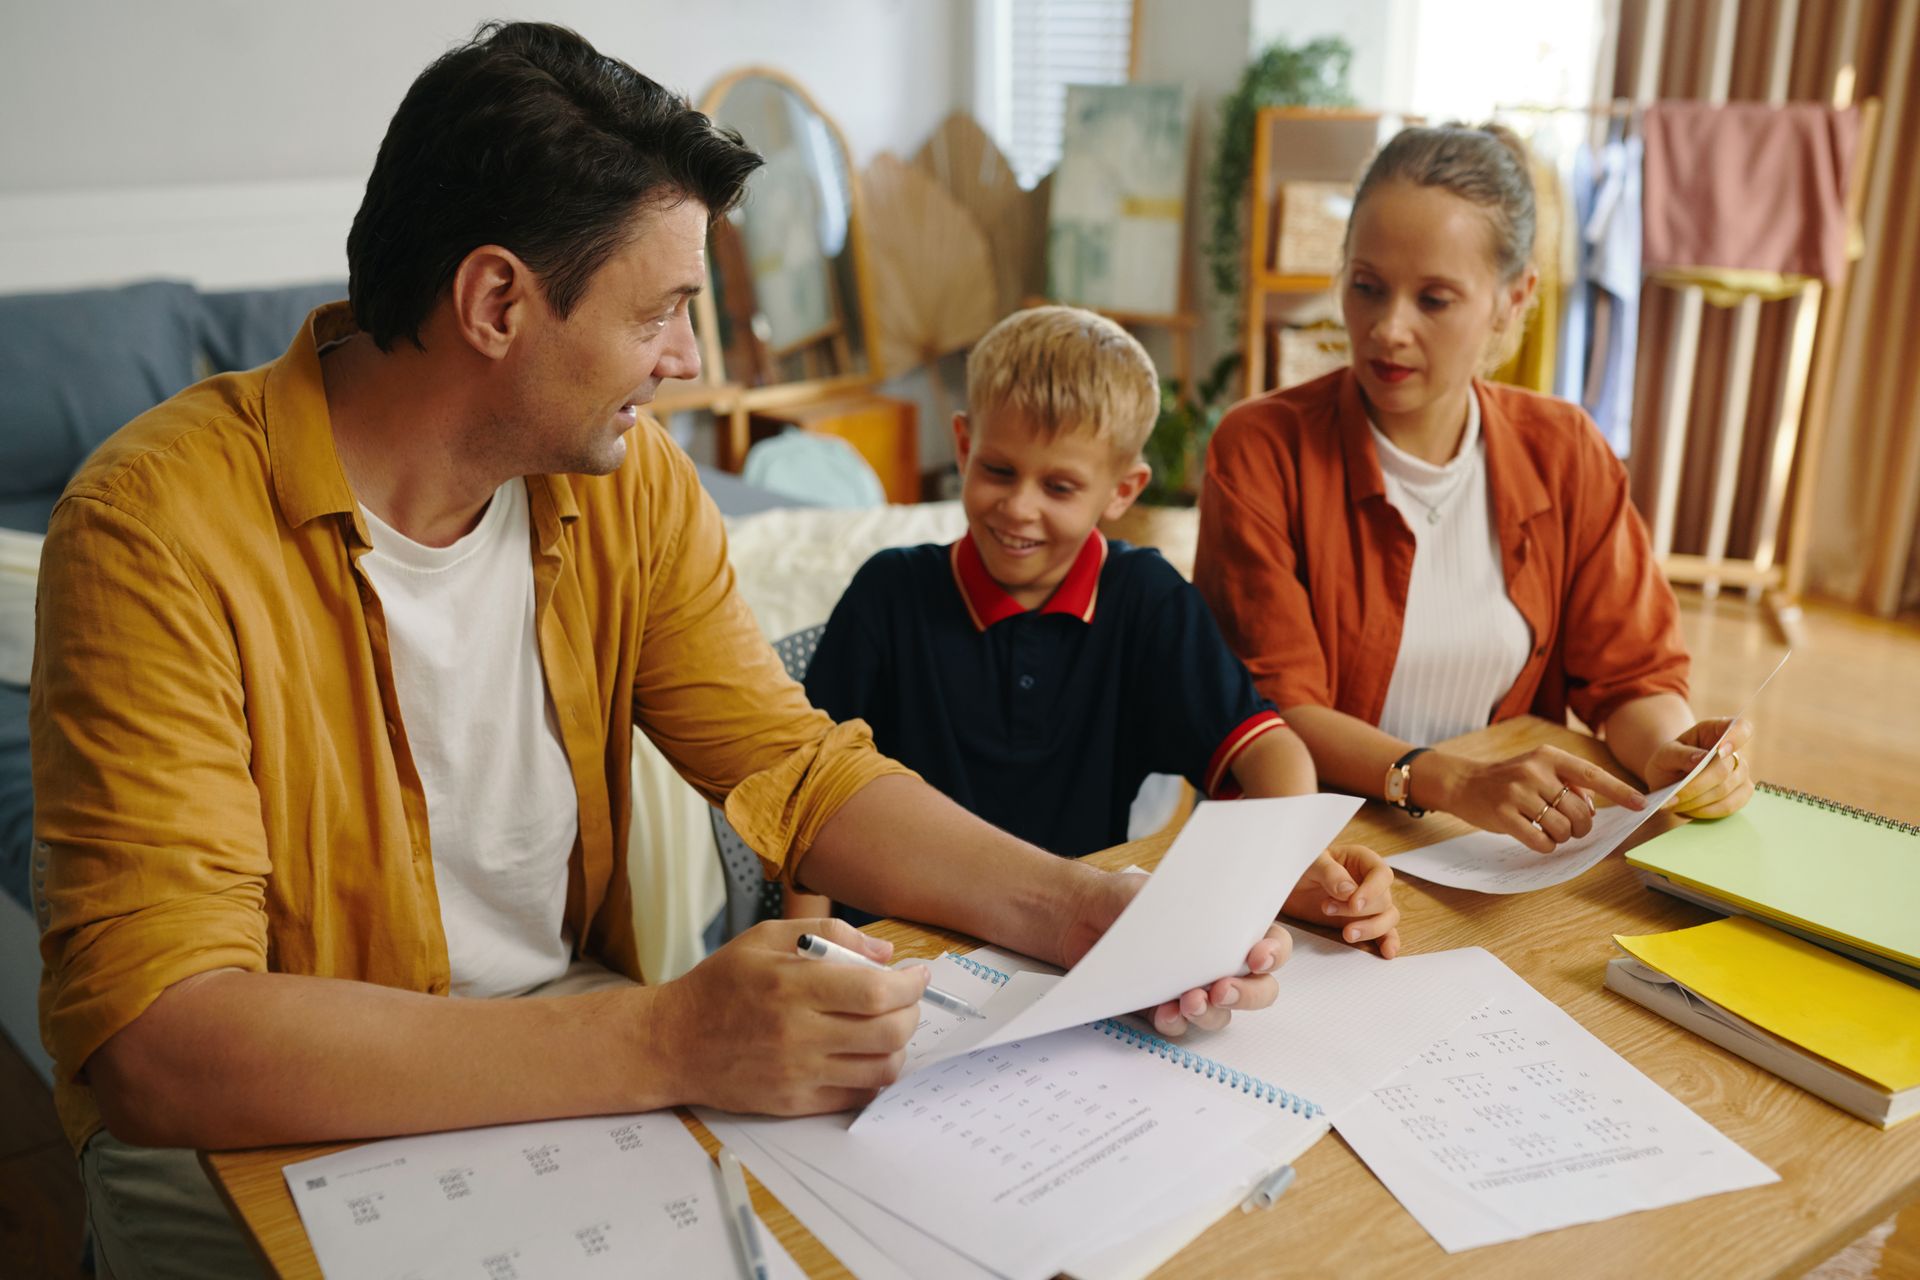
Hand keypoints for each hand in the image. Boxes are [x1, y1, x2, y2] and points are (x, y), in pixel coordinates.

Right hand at [649, 918, 925, 1114]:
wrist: (673, 1043)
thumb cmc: (721, 984)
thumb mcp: (765, 937)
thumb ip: (829, 932)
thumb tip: (883, 953)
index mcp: (792, 986)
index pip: (875, 991)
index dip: (910, 984)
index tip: (917, 975)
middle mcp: (798, 1034)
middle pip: (888, 1033)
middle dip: (912, 1013)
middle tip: (907, 1000)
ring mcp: (797, 1074)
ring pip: (881, 1070)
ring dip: (899, 1046)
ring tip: (890, 1027)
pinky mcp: (794, 1104)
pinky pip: (856, 1097)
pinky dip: (874, 1076)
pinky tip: (866, 1054)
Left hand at [1056, 868, 1290, 1039]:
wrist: (1082, 914)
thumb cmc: (1130, 897)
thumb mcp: (1169, 893)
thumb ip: (1201, 916)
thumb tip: (1219, 938)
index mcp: (1232, 929)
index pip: (1273, 944)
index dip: (1275, 953)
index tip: (1257, 956)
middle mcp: (1220, 962)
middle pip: (1260, 989)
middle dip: (1249, 994)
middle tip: (1223, 989)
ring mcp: (1194, 988)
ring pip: (1222, 1014)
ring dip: (1211, 1012)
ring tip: (1189, 1001)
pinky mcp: (1164, 1008)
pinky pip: (1183, 1026)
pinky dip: (1177, 1023)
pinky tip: (1165, 1013)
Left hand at [1281, 845, 1400, 957]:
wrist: (1287, 888)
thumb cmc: (1301, 868)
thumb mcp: (1312, 863)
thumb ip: (1331, 873)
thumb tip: (1349, 891)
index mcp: (1362, 861)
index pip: (1382, 874)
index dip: (1372, 890)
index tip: (1354, 904)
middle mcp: (1370, 883)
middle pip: (1384, 900)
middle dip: (1360, 911)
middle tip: (1327, 908)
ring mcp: (1369, 904)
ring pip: (1388, 918)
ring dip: (1372, 929)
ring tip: (1347, 934)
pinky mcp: (1363, 922)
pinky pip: (1384, 933)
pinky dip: (1387, 942)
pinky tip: (1386, 952)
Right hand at [1428, 746, 1645, 853]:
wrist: (1464, 783)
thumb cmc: (1509, 780)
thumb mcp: (1539, 769)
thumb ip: (1569, 783)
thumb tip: (1592, 808)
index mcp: (1548, 756)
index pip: (1592, 775)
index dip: (1619, 791)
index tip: (1641, 804)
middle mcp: (1534, 771)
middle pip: (1578, 811)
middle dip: (1582, 827)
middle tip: (1574, 830)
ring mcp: (1516, 793)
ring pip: (1562, 828)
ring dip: (1563, 837)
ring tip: (1552, 832)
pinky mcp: (1502, 814)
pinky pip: (1540, 840)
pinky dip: (1546, 846)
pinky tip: (1539, 840)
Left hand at [1645, 717, 1753, 818]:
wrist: (1668, 783)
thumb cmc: (1668, 763)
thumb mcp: (1664, 755)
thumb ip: (1680, 754)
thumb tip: (1701, 758)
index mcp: (1716, 731)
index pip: (1740, 727)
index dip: (1736, 737)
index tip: (1720, 750)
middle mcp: (1734, 751)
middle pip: (1723, 769)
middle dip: (1695, 785)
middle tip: (1671, 798)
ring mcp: (1741, 773)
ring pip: (1724, 790)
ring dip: (1696, 800)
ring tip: (1674, 804)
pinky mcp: (1742, 794)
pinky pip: (1728, 806)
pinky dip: (1705, 811)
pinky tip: (1689, 810)